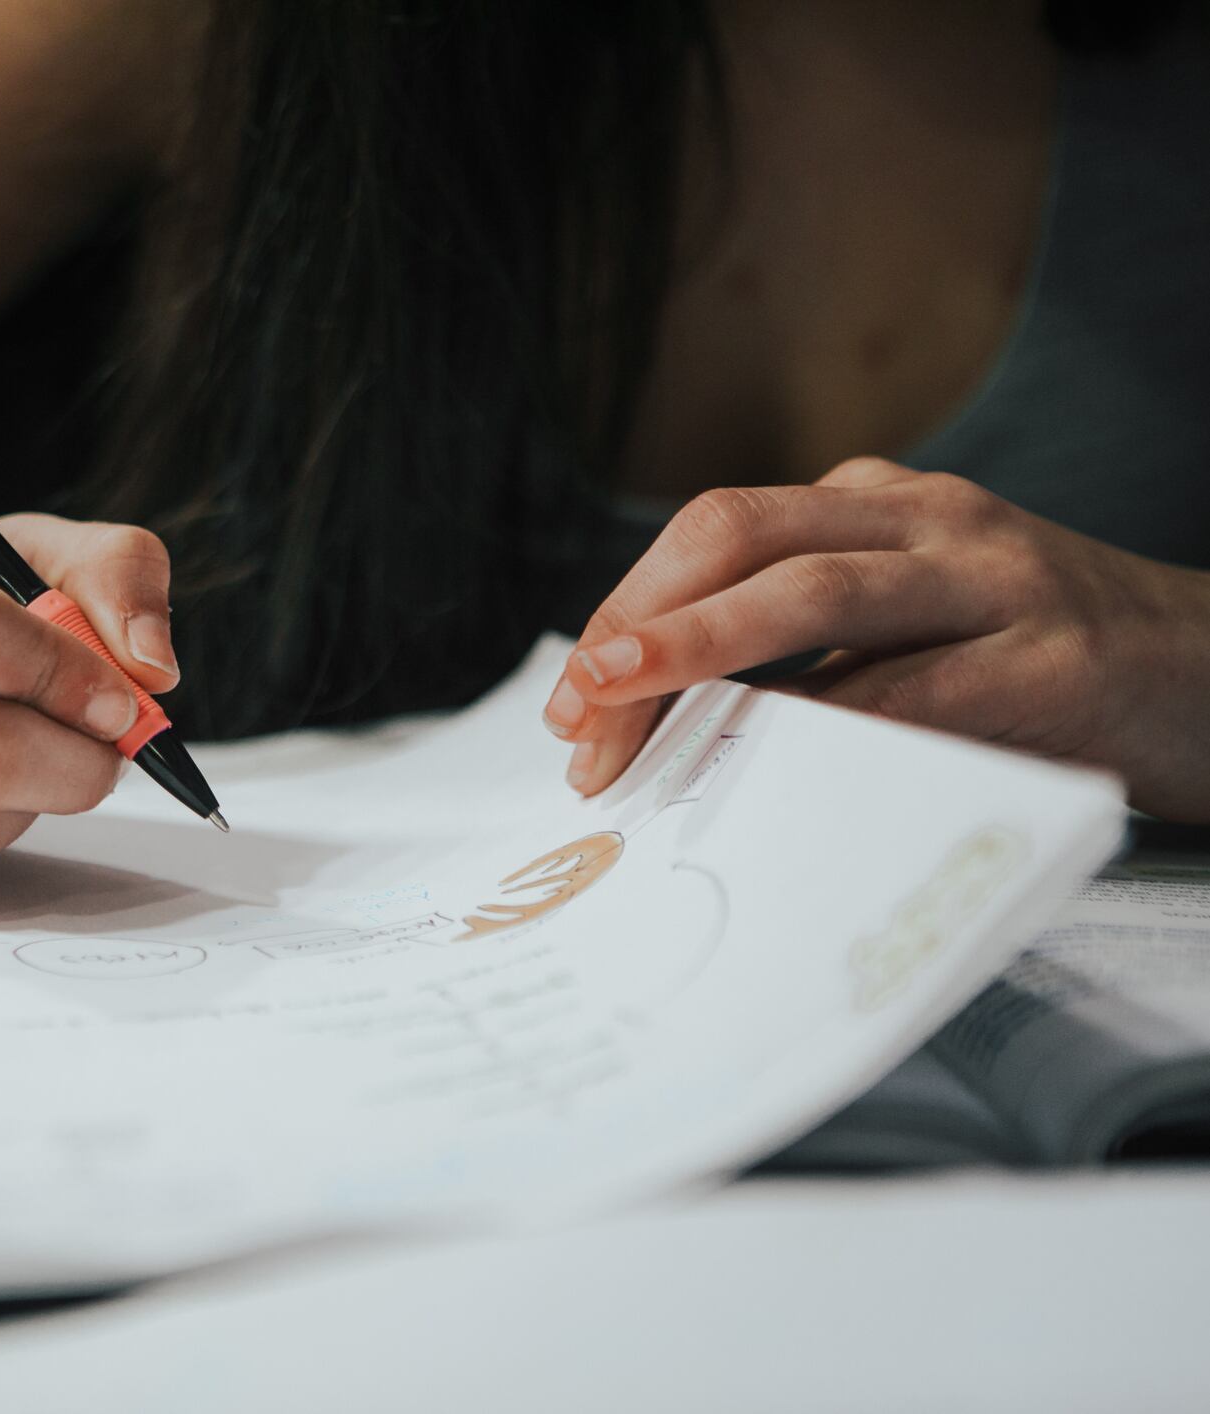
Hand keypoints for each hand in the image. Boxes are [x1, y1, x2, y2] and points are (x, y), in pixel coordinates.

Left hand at [541, 457, 1209, 820]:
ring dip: (701, 650)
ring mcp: (992, 578)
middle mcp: (924, 518)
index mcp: (873, 503)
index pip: (716, 532)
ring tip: (624, 711)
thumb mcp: (907, 626)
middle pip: (741, 537)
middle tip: (578, 713)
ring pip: (814, 588)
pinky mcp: (1052, 661)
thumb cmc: (1033, 663)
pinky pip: (914, 690)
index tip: (574, 700)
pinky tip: (760, 769)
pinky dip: (823, 728)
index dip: (628, 608)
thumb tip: (653, 725)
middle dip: (641, 623)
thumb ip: (801, 652)